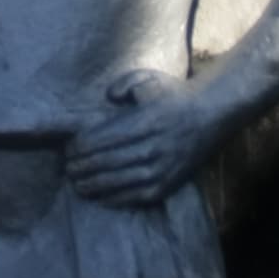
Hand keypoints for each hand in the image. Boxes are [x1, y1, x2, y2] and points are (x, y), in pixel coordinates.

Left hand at [65, 70, 222, 207]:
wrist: (212, 114)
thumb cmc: (174, 95)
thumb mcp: (149, 78)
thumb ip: (124, 83)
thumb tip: (108, 97)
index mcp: (146, 121)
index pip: (103, 139)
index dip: (80, 148)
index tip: (68, 149)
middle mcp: (153, 147)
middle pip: (106, 162)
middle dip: (80, 167)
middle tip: (67, 168)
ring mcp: (162, 169)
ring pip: (117, 182)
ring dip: (91, 185)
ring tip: (76, 184)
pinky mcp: (168, 185)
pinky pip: (135, 197)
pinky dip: (113, 199)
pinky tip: (98, 196)